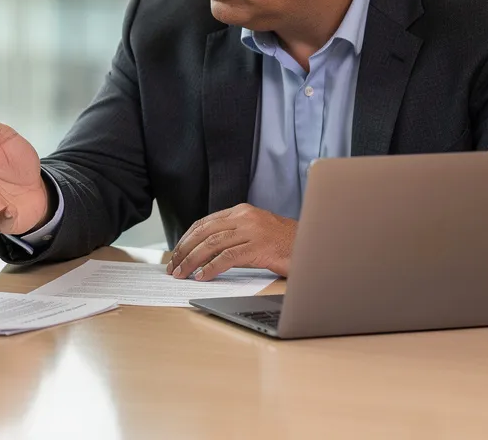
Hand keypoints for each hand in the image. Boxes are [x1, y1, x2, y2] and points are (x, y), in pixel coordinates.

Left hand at [166, 204, 295, 280]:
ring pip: (212, 244)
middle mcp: (244, 217)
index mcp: (241, 211)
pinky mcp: (260, 246)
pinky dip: (212, 267)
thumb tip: (205, 253)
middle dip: (184, 250)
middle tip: (174, 267)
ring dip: (193, 260)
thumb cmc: (285, 243)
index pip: (204, 223)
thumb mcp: (256, 232)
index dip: (186, 239)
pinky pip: (228, 257)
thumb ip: (234, 235)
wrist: (314, 245)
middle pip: (204, 232)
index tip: (176, 254)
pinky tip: (203, 276)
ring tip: (183, 273)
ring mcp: (252, 230)